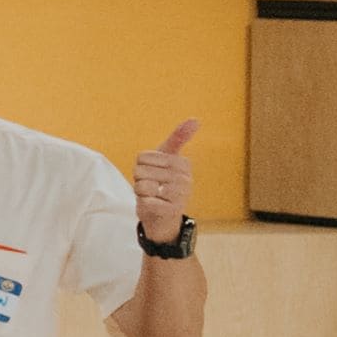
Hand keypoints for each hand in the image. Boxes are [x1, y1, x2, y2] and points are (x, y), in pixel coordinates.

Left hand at [137, 117, 200, 240]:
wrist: (163, 217)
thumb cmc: (163, 184)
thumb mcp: (168, 159)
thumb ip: (178, 139)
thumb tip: (196, 119)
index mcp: (182, 163)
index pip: (142, 157)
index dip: (141, 167)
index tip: (154, 174)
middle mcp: (184, 178)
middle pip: (140, 170)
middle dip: (140, 180)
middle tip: (153, 187)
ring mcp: (179, 195)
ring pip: (141, 185)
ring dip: (141, 192)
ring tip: (154, 196)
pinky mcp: (170, 209)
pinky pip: (144, 200)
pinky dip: (144, 203)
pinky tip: (155, 206)